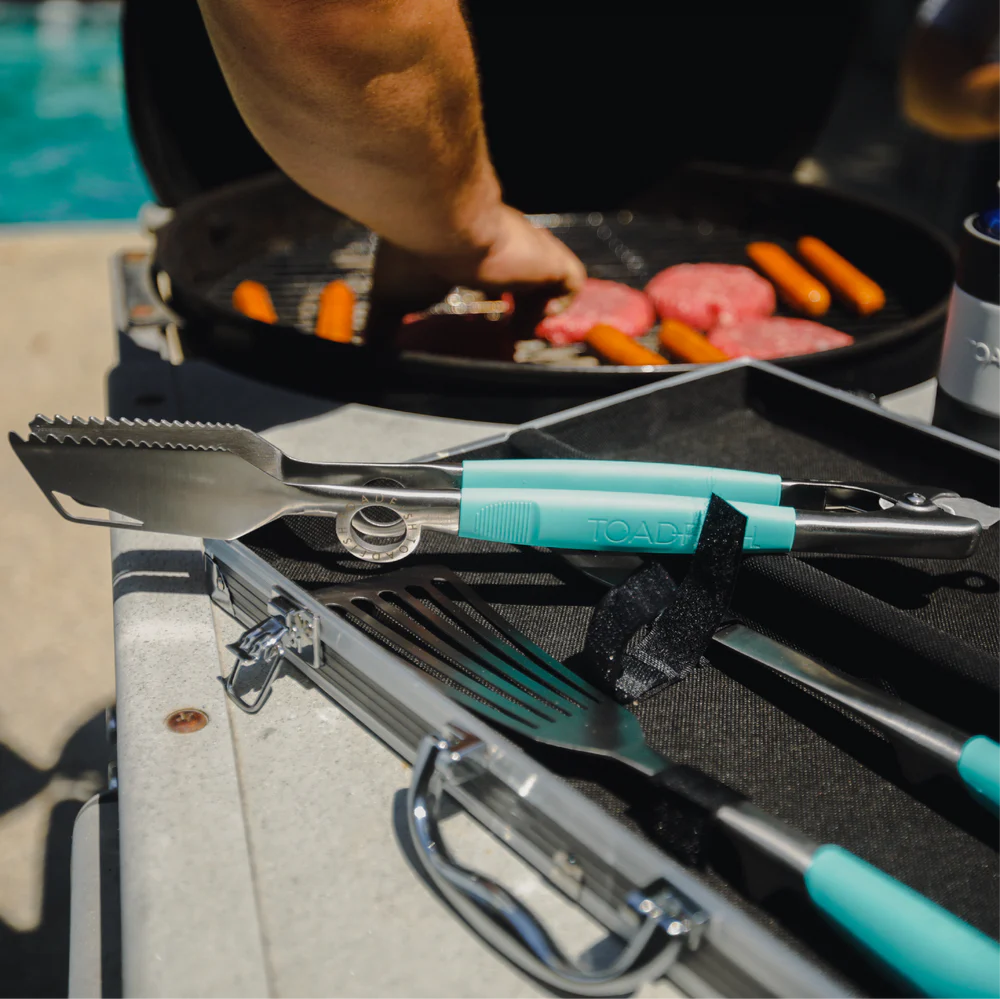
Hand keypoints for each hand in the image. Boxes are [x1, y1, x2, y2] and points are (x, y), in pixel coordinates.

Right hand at [365, 205, 585, 347]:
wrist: (442, 224)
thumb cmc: (413, 251)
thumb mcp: (392, 297)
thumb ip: (382, 325)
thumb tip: (366, 353)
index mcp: (471, 247)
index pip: (494, 270)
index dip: (495, 296)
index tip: (487, 327)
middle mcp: (504, 244)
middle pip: (524, 276)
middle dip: (521, 307)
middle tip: (506, 337)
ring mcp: (529, 250)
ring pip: (548, 278)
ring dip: (536, 310)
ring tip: (517, 334)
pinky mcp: (549, 260)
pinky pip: (570, 281)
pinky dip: (558, 305)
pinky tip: (532, 321)